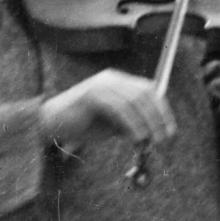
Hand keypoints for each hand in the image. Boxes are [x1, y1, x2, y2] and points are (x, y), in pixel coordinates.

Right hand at [43, 70, 175, 155]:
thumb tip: (156, 135)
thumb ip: (133, 125)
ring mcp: (101, 84)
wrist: (49, 124)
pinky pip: (119, 108)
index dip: (163, 110)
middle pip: (145, 94)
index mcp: (119, 81)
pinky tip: (136, 138)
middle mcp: (112, 78)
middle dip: (158, 117)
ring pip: (134, 101)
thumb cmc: (82, 126)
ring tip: (150, 141)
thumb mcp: (115, 125)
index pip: (149, 90)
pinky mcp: (91, 94)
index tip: (170, 131)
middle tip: (164, 139)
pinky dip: (132, 124)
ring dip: (147, 123)